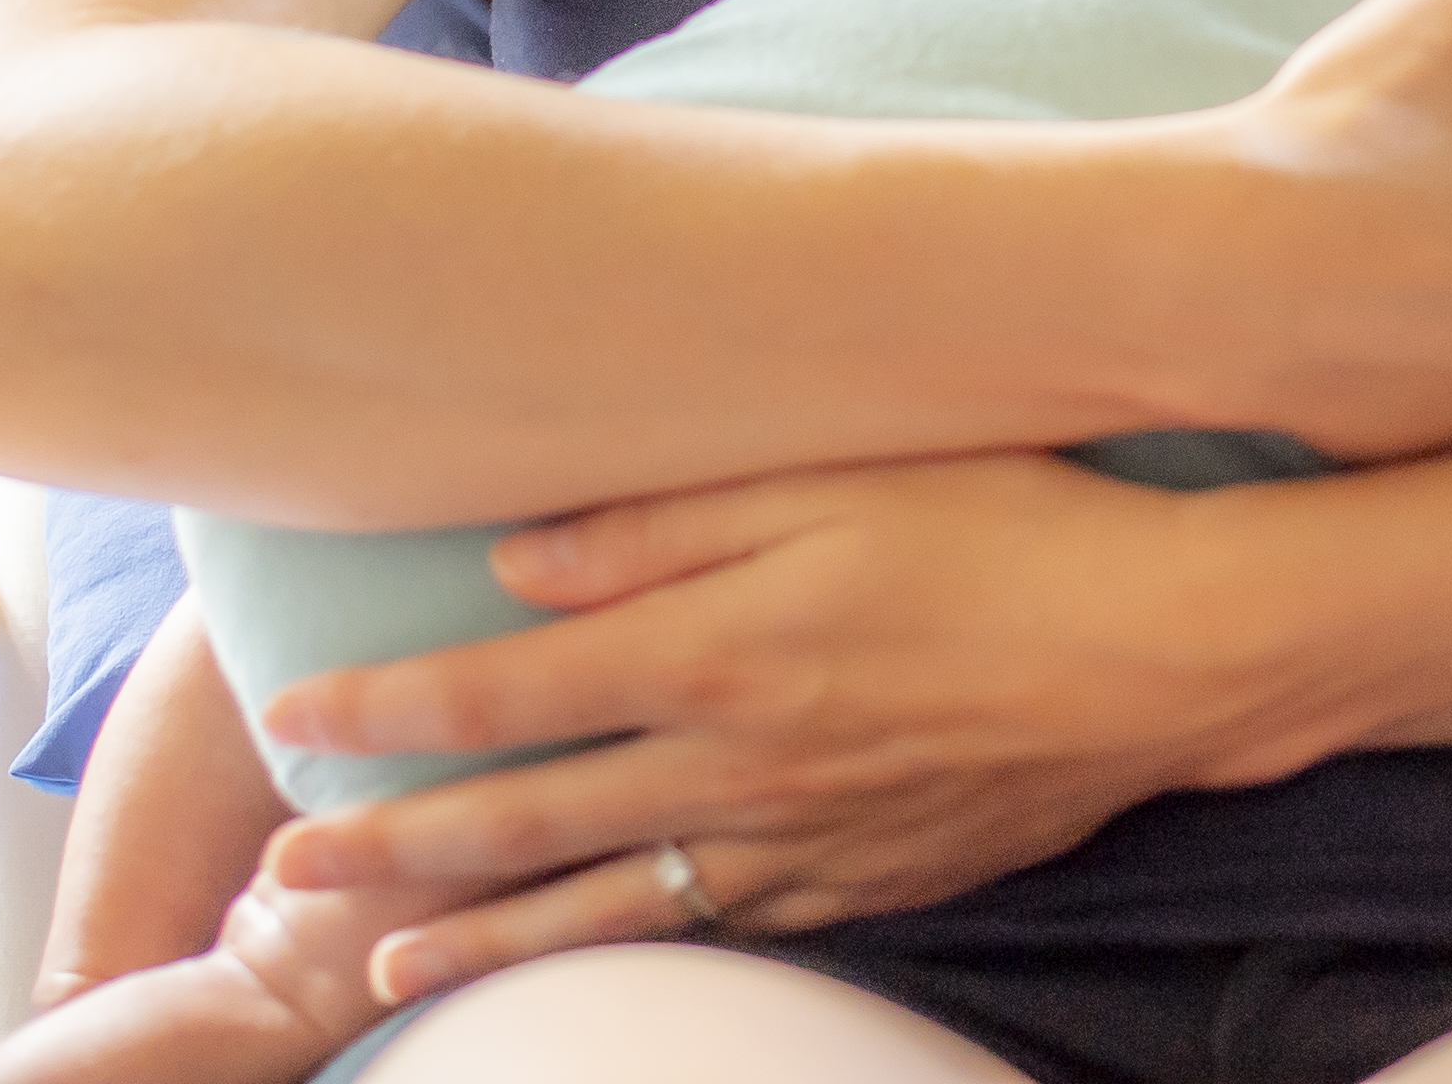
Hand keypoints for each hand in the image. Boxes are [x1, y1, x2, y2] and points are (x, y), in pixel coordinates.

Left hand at [249, 452, 1283, 999]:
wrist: (1170, 649)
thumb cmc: (1011, 525)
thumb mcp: (838, 473)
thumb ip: (665, 521)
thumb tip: (514, 567)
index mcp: (712, 649)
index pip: (497, 695)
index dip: (380, 714)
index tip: (289, 724)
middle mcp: (733, 763)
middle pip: (519, 821)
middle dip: (386, 852)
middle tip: (281, 881)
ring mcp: (798, 840)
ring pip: (602, 907)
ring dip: (481, 942)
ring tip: (382, 979)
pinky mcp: (863, 881)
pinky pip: (716, 929)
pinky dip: (628, 956)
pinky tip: (587, 958)